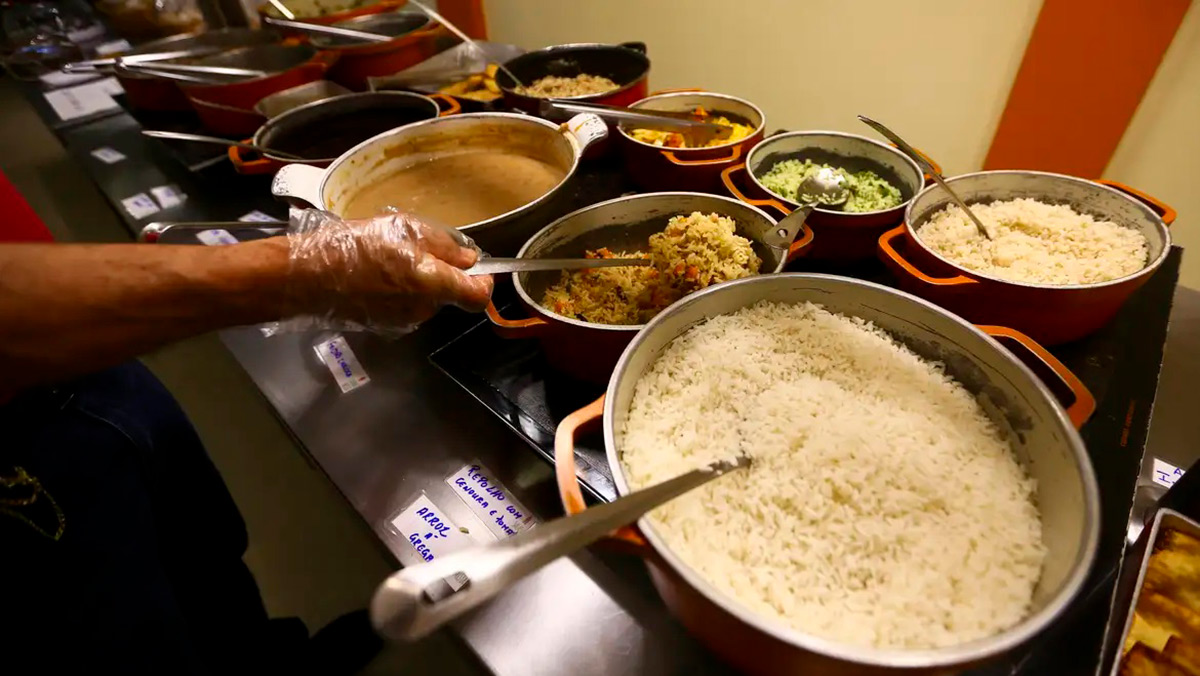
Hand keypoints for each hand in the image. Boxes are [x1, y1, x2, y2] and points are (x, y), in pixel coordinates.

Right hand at [286, 209, 492, 332]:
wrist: (305, 278)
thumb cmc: (353, 247)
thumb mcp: (402, 229)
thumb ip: (442, 245)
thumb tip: (469, 258)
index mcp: (432, 284)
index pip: (478, 297)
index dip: (484, 282)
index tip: (478, 269)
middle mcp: (423, 309)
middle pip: (447, 293)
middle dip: (438, 273)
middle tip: (411, 248)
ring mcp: (403, 321)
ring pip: (424, 299)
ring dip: (415, 281)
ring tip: (386, 259)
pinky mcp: (385, 327)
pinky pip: (403, 306)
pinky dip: (396, 292)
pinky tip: (372, 276)